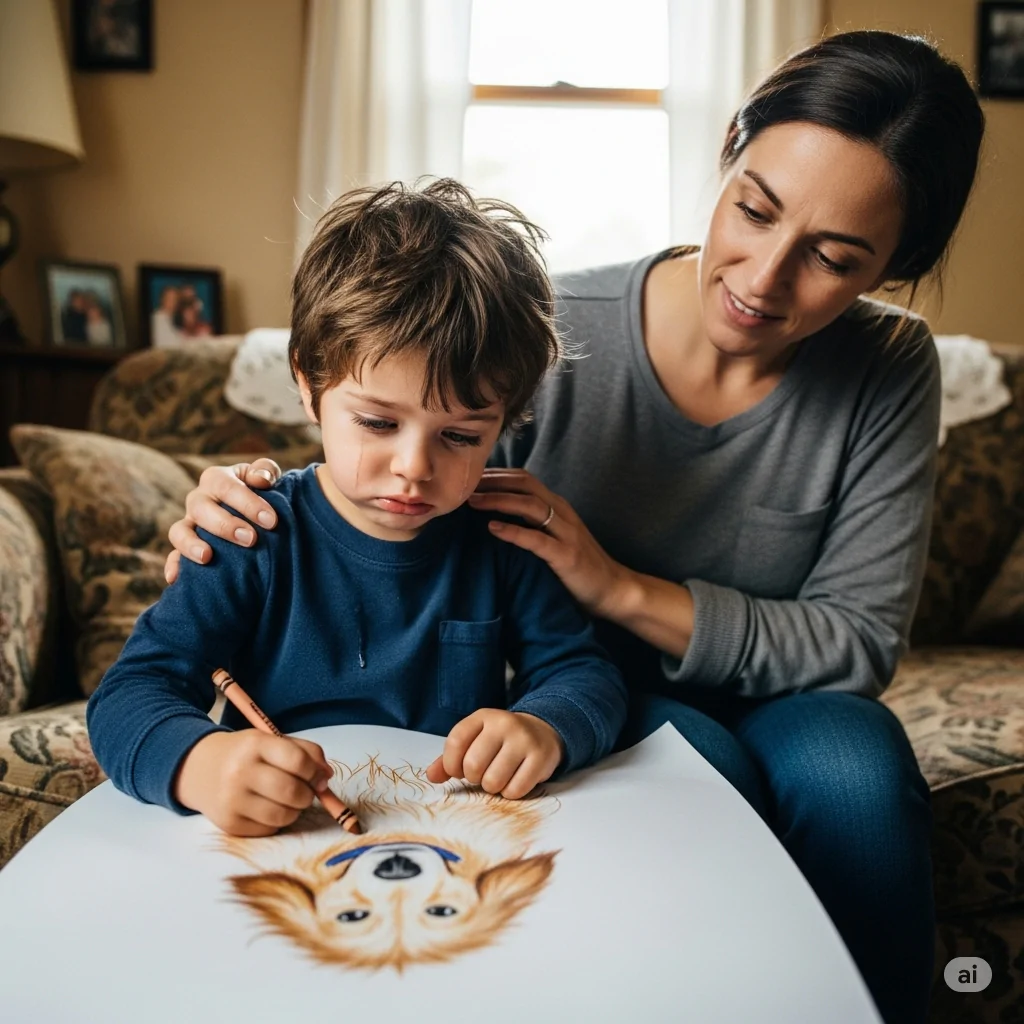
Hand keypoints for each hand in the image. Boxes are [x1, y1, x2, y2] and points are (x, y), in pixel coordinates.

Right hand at [165, 459, 281, 583]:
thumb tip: (261, 479)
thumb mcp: (266, 475)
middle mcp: (199, 500)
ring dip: (191, 544)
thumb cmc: (261, 491)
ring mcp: (190, 523)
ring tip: (207, 557)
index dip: (248, 503)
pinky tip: (176, 578)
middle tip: (251, 539)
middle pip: (201, 508)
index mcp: (217, 479)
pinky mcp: (186, 546)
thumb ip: (266, 470)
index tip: (271, 521)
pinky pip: (174, 555)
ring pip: (180, 531)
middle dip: (225, 525)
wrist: (254, 511)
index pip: (227, 487)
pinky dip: (173, 565)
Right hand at [173, 730, 334, 836]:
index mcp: (255, 745)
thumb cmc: (245, 754)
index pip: (297, 761)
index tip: (318, 777)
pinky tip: (268, 809)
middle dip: (308, 795)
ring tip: (288, 801)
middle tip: (306, 792)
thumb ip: (305, 752)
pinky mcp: (228, 824)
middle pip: (292, 792)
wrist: (199, 769)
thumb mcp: (272, 741)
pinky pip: (269, 830)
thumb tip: (326, 777)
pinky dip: (277, 822)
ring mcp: (232, 800)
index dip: (315, 772)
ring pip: (283, 816)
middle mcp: (240, 772)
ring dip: (295, 811)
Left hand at [425, 709, 563, 798]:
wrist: (542, 732)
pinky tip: (515, 779)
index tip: (458, 770)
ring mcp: (524, 740)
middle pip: (473, 765)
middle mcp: (504, 724)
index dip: (451, 764)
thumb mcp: (476, 740)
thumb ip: (451, 758)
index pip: (456, 741)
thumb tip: (431, 776)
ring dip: (493, 787)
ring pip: (493, 781)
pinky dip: (511, 792)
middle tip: (484, 773)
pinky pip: (515, 790)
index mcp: (483, 717)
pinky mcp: (540, 758)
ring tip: (500, 775)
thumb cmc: (500, 741)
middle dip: (474, 778)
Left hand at [468, 468, 632, 618]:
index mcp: (556, 506)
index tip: (467, 478)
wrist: (612, 589)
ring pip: (529, 505)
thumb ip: (532, 524)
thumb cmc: (577, 566)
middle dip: (492, 482)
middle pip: (524, 484)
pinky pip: (536, 539)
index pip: (523, 479)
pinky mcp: (566, 555)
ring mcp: (566, 532)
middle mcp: (562, 512)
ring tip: (472, 502)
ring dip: (498, 500)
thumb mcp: (553, 537)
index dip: (494, 475)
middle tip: (463, 486)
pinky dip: (513, 531)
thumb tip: (494, 517)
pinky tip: (493, 529)